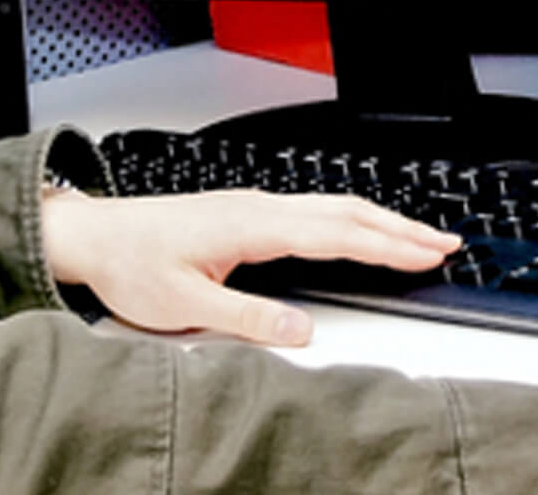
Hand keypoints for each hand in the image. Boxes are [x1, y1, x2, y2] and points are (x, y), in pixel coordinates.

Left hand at [40, 188, 459, 345]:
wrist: (92, 235)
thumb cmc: (130, 262)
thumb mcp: (184, 304)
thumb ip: (246, 319)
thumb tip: (302, 332)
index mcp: (248, 224)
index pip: (333, 234)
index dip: (385, 245)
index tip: (427, 255)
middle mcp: (254, 207)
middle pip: (342, 210)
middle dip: (397, 226)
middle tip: (444, 242)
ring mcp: (250, 205)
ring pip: (328, 205)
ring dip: (376, 219)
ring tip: (417, 236)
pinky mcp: (243, 213)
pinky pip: (310, 209)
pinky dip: (348, 218)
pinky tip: (358, 230)